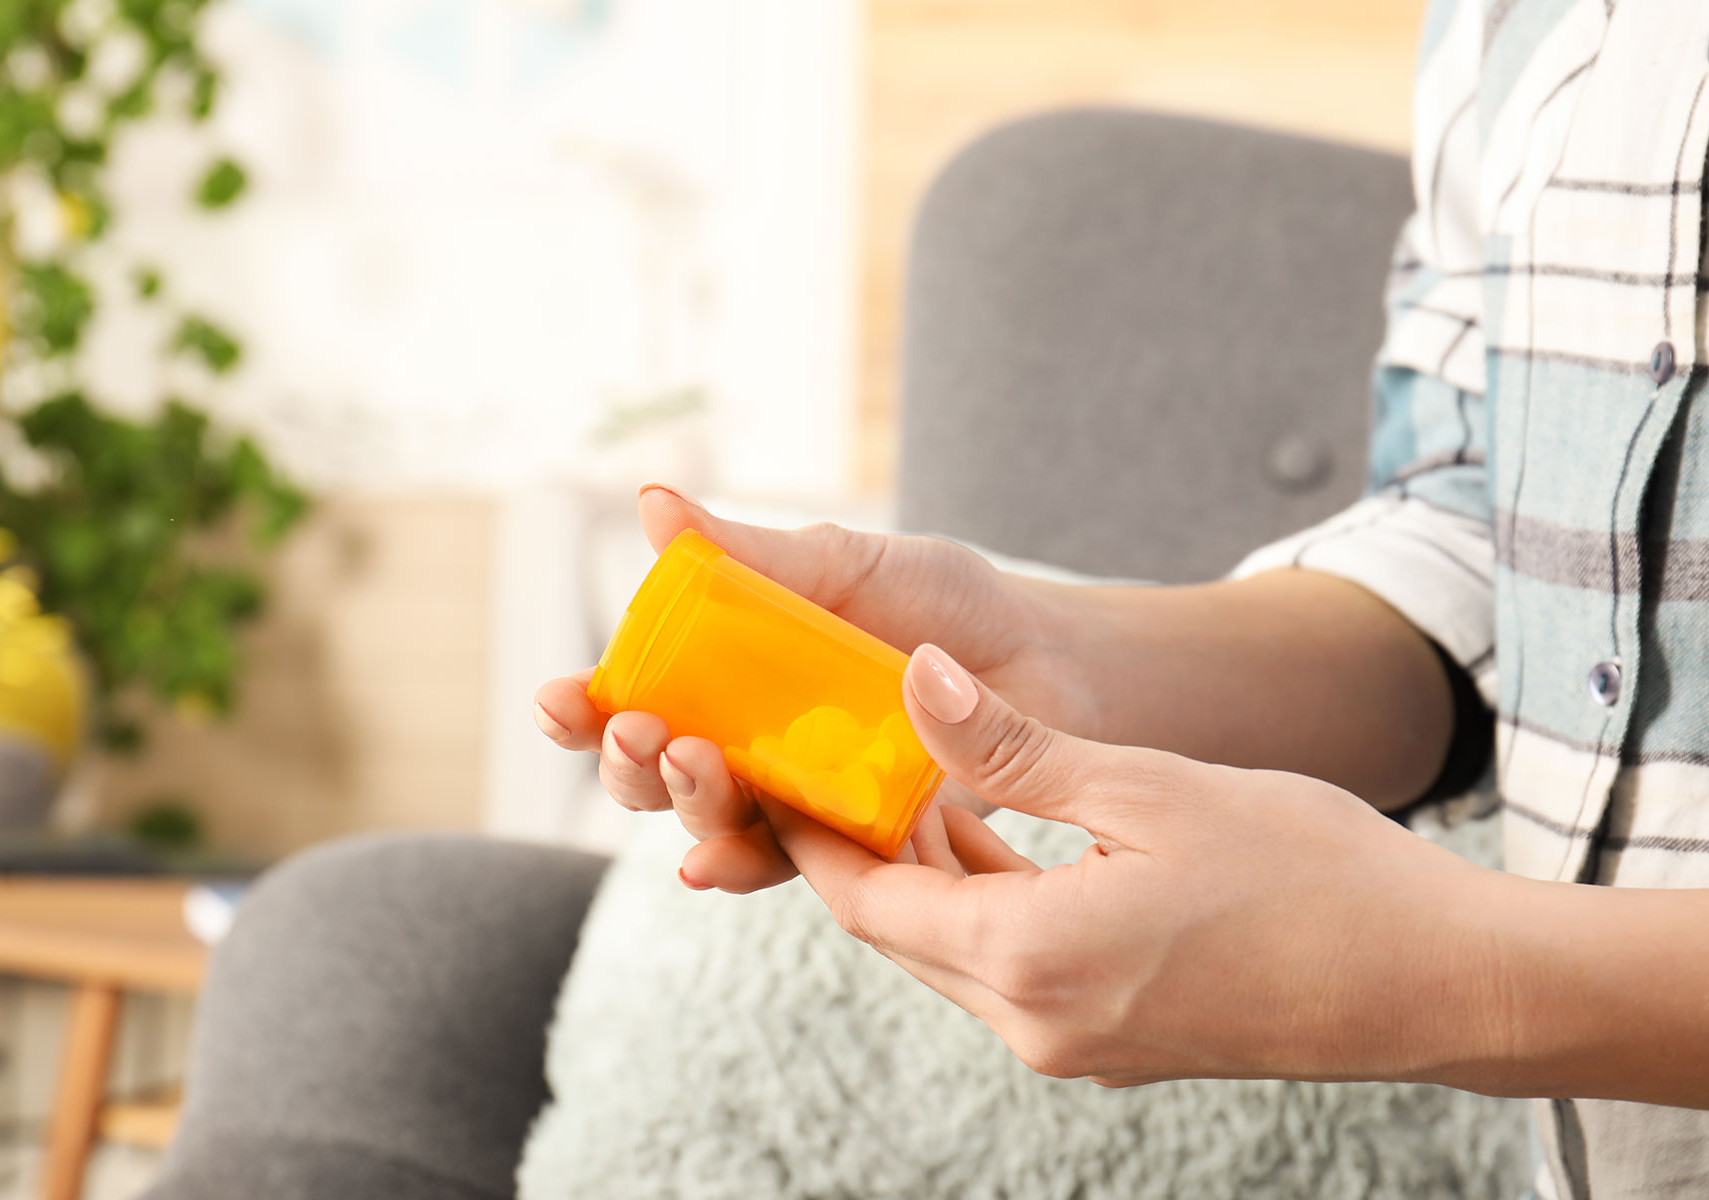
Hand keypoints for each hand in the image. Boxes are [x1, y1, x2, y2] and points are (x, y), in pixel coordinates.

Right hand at [533, 484, 1098, 892]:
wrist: (1052, 662)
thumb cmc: (947, 605)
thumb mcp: (847, 565)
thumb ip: (750, 553)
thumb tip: (649, 504)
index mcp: (731, 675)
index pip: (636, 699)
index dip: (586, 708)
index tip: (561, 696)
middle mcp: (750, 743)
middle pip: (655, 771)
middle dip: (627, 759)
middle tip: (638, 732)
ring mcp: (798, 798)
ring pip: (712, 819)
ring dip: (683, 804)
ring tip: (688, 763)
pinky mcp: (853, 843)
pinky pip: (788, 864)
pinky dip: (743, 865)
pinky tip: (709, 866)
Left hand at [766, 642, 1505, 1088]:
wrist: (1434, 981)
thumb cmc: (1309, 875)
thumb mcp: (1147, 787)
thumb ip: (1014, 745)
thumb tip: (915, 678)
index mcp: (1027, 960)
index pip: (864, 897)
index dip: (811, 829)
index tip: (776, 762)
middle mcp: (1034, 1024)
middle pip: (899, 926)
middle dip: (859, 842)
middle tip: (835, 748)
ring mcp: (1074, 1043)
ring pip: (954, 945)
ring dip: (929, 867)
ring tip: (914, 772)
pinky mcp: (1112, 1042)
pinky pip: (1011, 965)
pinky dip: (987, 899)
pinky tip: (995, 830)